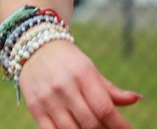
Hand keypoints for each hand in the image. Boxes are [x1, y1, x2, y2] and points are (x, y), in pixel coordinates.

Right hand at [18, 39, 140, 127]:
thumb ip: (111, 89)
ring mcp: (47, 98)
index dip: (119, 125)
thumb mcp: (90, 69)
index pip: (105, 109)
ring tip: (91, 128)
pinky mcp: (34, 107)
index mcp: (82, 75)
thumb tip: (136, 99)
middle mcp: (64, 87)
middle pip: (91, 123)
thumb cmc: (68, 61)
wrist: (32, 48)